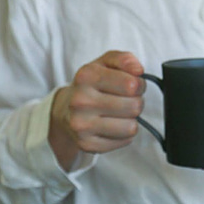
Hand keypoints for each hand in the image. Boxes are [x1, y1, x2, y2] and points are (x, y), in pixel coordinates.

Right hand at [48, 50, 145, 169]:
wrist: (65, 110)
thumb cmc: (91, 85)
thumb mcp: (105, 63)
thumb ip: (124, 59)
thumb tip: (138, 69)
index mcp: (86, 76)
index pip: (132, 84)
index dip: (139, 85)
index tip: (132, 85)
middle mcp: (81, 101)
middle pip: (134, 106)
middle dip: (136, 102)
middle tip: (125, 100)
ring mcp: (82, 125)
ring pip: (131, 127)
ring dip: (131, 120)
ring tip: (119, 114)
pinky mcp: (87, 144)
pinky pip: (125, 141)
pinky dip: (124, 134)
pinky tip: (112, 126)